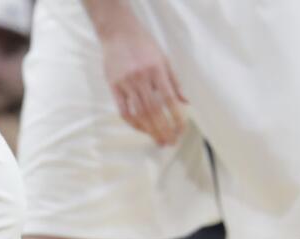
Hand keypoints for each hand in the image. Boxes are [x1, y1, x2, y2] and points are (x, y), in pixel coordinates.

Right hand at [100, 20, 186, 145]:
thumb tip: (186, 102)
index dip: (176, 117)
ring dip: (150, 130)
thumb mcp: (164, 59)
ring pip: (139, 113)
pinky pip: (123, 110)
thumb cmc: (144, 46)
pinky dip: (133, 122)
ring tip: (158, 140)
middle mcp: (142, 78)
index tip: (181, 131)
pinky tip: (141, 130)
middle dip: (163, 129)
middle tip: (169, 142)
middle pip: (154, 111)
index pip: (169, 100)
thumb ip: (174, 82)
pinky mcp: (114, 87)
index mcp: (157, 71)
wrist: (119, 34)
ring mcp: (126, 84)